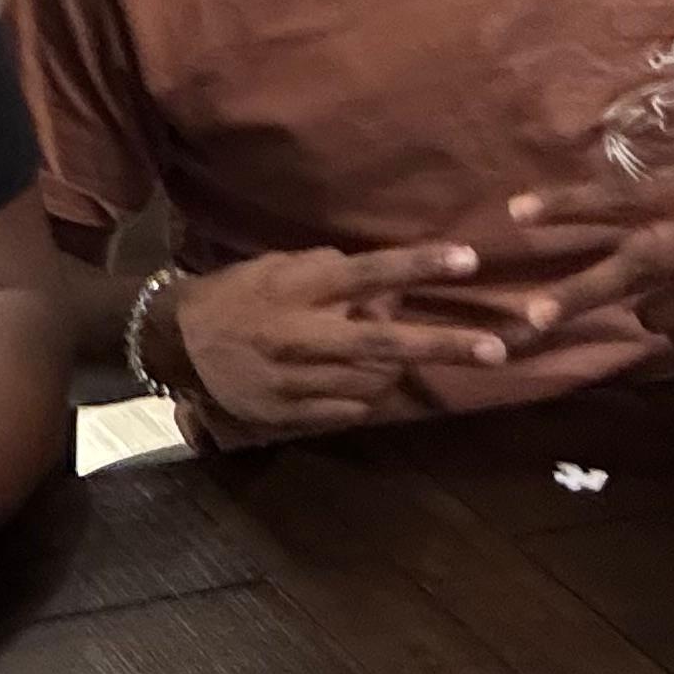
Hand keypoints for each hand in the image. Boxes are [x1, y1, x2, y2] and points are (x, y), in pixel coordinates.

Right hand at [160, 243, 535, 438]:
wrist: (176, 345)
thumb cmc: (237, 295)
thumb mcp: (278, 269)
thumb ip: (330, 273)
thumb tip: (384, 287)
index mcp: (298, 291)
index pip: (369, 274)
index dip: (419, 266)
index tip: (469, 260)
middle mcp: (301, 335)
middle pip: (384, 342)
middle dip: (444, 345)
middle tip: (497, 348)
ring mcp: (295, 380)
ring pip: (373, 382)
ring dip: (397, 370)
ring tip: (396, 358)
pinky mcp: (289, 413)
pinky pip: (349, 409)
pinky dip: (364, 395)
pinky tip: (355, 381)